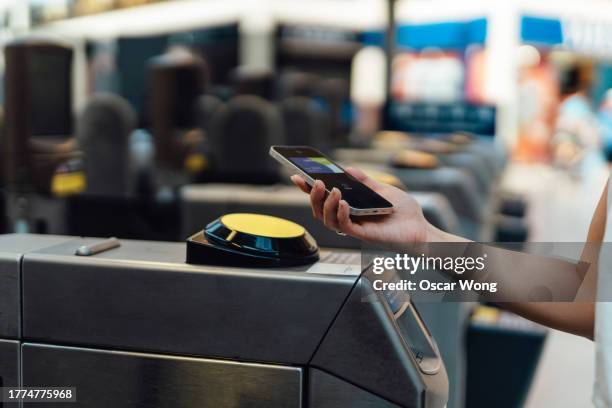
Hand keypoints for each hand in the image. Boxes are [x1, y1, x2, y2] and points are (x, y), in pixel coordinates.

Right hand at [291, 167, 436, 244]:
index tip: (297, 176)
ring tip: (332, 190)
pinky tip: (344, 203)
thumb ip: (365, 181)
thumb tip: (348, 169)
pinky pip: (345, 227)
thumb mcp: (383, 189)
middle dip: (313, 196)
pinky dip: (341, 214)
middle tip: (316, 182)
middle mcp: (348, 218)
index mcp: (350, 207)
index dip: (308, 189)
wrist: (421, 229)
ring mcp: (355, 227)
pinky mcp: (363, 235)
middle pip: (320, 210)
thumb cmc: (404, 212)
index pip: (325, 198)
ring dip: (326, 205)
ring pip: (327, 221)